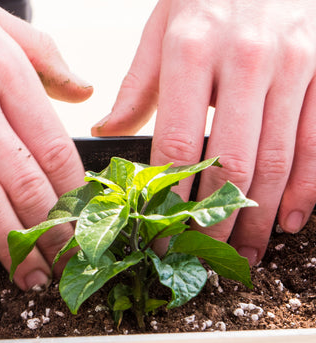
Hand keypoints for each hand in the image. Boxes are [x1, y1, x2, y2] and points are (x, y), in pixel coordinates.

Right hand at [0, 0, 91, 288]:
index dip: (76, 200)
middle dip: (51, 236)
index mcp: (7, 72)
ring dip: (11, 248)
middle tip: (63, 265)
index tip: (83, 228)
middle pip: (26, 186)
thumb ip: (45, 58)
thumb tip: (84, 92)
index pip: (57, 153)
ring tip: (29, 275)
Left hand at [93, 0, 315, 264]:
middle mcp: (246, 59)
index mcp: (192, 50)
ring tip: (245, 253)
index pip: (178, 144)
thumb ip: (137, 87)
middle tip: (206, 256)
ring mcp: (293, 64)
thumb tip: (105, 132)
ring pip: (276, 161)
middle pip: (232, 163)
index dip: (170, 199)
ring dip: (259, 217)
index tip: (162, 233)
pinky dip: (306, 189)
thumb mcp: (161, 28)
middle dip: (217, 220)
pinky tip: (290, 220)